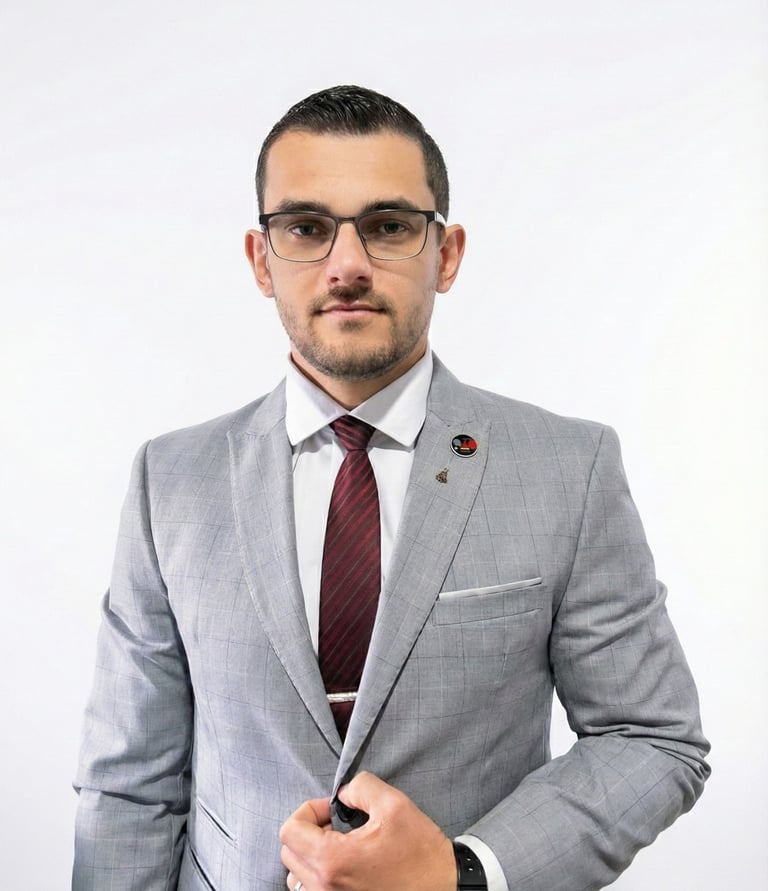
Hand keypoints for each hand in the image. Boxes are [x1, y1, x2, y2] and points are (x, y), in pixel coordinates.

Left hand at [280, 771, 456, 890]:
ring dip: (310, 855)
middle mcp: (323, 887)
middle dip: (309, 830)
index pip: (290, 830)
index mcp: (332, 860)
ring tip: (340, 846)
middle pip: (289, 852)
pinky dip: (318, 875)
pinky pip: (311, 890)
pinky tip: (344, 866)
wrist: (443, 889)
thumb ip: (361, 787)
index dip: (309, 810)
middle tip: (338, 824)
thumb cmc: (420, 853)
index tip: (333, 810)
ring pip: (296, 876)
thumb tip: (342, 794)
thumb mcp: (394, 805)